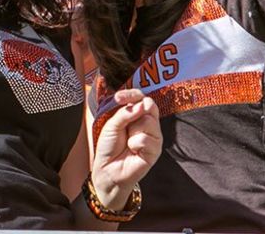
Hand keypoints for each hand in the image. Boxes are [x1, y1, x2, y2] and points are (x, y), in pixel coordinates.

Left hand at [91, 89, 161, 207]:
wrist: (108, 169)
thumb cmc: (109, 147)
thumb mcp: (112, 125)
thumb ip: (125, 113)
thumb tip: (141, 104)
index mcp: (138, 115)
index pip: (141, 97)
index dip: (132, 95)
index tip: (118, 98)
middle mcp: (148, 124)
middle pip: (149, 107)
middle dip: (132, 115)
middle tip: (125, 128)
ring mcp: (154, 137)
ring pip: (148, 122)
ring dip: (133, 131)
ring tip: (128, 142)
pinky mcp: (156, 150)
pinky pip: (146, 139)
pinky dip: (135, 144)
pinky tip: (133, 151)